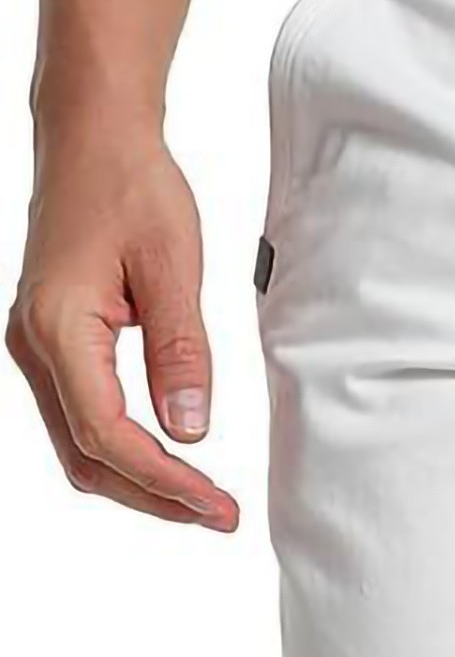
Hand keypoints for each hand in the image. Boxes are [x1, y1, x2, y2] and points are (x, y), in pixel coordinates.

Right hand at [7, 128, 239, 529]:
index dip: (166, 479)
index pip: (109, 434)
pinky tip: (170, 458)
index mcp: (58, 328)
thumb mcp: (173, 267)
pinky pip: (80, 416)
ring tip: (202, 499)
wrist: (93, 139)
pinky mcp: (52, 343)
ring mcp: (36, 347)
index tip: (217, 504)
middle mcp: (33, 346)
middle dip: (154, 496)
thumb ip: (182, 351)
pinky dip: (123, 449)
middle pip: (87, 456)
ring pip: (79, 444)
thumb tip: (191, 427)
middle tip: (219, 517)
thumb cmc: (132, 189)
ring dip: (140, 479)